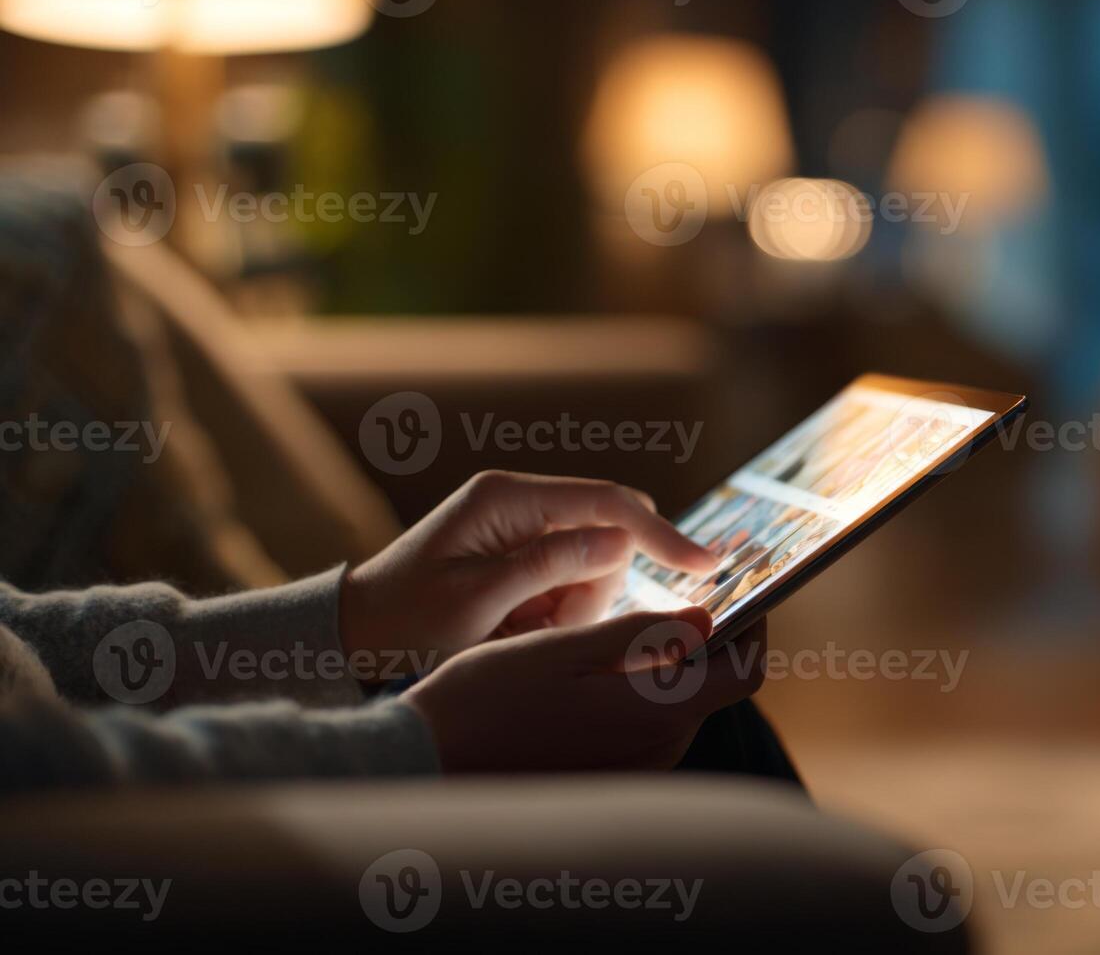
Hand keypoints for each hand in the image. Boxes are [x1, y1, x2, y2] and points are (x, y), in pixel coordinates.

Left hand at [339, 471, 716, 676]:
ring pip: (598, 566)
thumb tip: (620, 542)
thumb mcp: (476, 601)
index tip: (707, 565)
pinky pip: (576, 584)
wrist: (355, 637)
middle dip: (596, 585)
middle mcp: (524, 503)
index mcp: (509, 498)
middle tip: (541, 623)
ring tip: (515, 631)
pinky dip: (560, 612)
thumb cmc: (406, 621)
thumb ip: (549, 566)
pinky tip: (518, 627)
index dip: (661, 533)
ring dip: (574, 607)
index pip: (608, 503)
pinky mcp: (528, 556)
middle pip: (610, 535)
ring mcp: (528, 529)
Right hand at [401, 608, 767, 772]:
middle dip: (711, 643)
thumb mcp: (565, 646)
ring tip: (645, 623)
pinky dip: (647, 693)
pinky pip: (650, 729)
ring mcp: (637, 773)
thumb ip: (642, 633)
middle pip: (715, 689)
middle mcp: (659, 753)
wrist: (429, 760)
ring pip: (682, 708)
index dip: (755, 629)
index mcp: (656, 715)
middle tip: (690, 594)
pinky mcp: (612, 781)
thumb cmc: (489, 696)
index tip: (747, 593)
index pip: (745, 673)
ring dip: (676, 667)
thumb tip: (707, 619)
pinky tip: (608, 666)